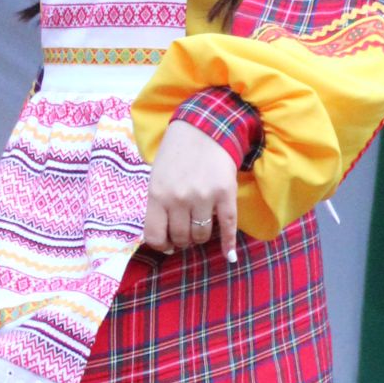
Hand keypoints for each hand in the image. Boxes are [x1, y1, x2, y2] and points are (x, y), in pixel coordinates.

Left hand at [142, 117, 238, 258]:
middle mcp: (179, 198)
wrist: (205, 127)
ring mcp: (203, 197)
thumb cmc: (177, 153)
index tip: (168, 243)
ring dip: (201, 236)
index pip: (155, 236)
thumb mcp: (157, 177)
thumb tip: (165, 240)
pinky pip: (228, 226)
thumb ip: (158, 205)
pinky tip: (229, 255)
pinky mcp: (225, 194)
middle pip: (181, 238)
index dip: (162, 245)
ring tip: (201, 226)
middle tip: (186, 231)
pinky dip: (228, 244)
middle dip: (183, 240)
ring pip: (201, 235)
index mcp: (157, 194)